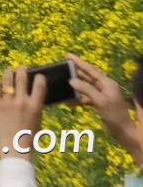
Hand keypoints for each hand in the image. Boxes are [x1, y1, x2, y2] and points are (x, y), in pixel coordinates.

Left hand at [0, 66, 45, 158]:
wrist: (14, 147)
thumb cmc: (29, 135)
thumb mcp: (38, 119)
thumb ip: (35, 105)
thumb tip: (33, 91)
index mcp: (35, 106)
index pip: (40, 84)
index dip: (40, 77)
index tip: (38, 75)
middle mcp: (22, 102)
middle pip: (22, 77)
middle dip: (22, 69)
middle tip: (22, 67)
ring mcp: (8, 102)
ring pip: (7, 79)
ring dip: (9, 73)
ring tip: (9, 71)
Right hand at [67, 54, 142, 170]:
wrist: (123, 131)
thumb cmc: (114, 115)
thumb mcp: (100, 101)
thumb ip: (86, 89)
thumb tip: (71, 80)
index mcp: (107, 83)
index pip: (91, 70)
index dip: (79, 62)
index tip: (67, 55)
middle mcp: (105, 87)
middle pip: (88, 77)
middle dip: (76, 72)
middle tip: (62, 67)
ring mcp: (102, 95)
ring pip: (86, 87)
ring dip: (75, 87)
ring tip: (63, 84)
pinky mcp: (99, 103)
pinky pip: (86, 98)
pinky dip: (78, 100)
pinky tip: (69, 103)